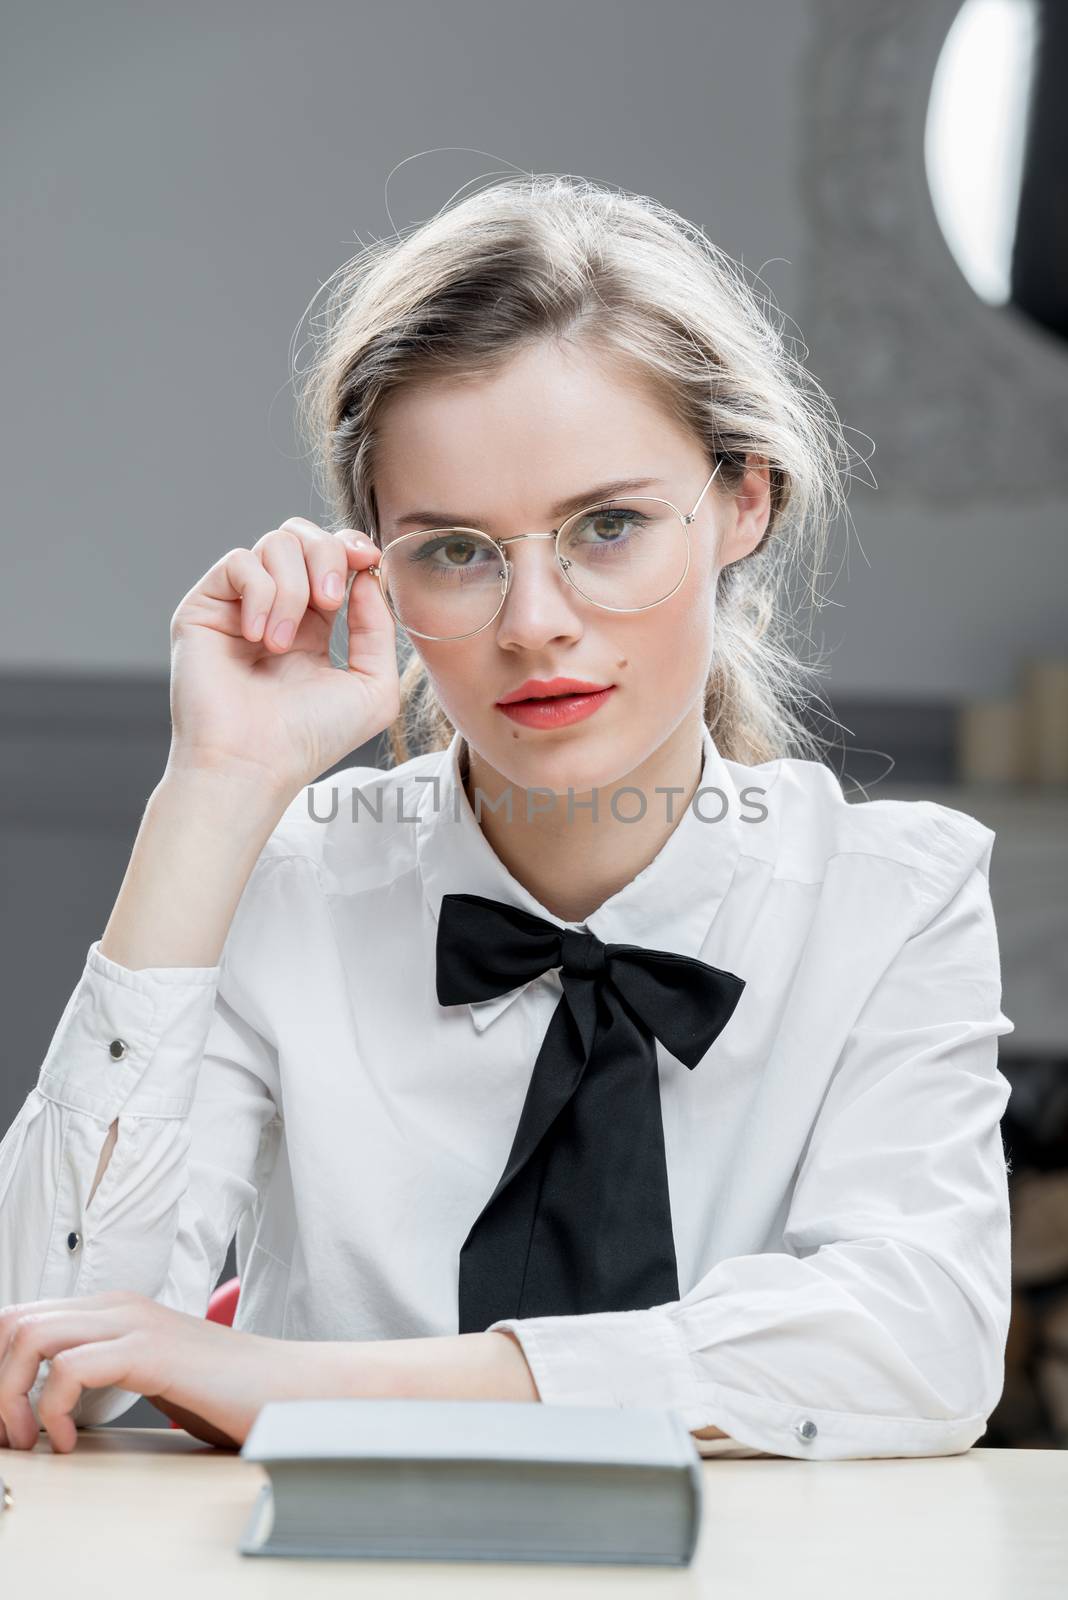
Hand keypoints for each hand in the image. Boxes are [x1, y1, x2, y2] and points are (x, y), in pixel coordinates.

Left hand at [0, 1290, 302, 1452]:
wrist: (288, 1388)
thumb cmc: (224, 1390)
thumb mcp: (145, 1373)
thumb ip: (98, 1369)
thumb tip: (38, 1400)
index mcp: (111, 1307)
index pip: (20, 1317)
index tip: (7, 1422)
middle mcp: (116, 1305)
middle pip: (13, 1322)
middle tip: (12, 1434)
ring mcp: (134, 1323)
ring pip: (30, 1337)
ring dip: (12, 1396)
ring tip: (31, 1438)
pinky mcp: (151, 1351)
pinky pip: (69, 1369)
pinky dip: (52, 1411)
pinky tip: (69, 1440)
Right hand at [167, 516, 398, 794]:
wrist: (253, 763)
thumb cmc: (309, 738)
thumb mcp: (373, 686)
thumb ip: (379, 628)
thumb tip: (365, 576)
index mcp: (315, 626)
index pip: (333, 558)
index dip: (351, 547)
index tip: (367, 559)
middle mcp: (275, 609)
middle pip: (304, 536)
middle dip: (327, 556)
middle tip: (329, 601)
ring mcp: (239, 606)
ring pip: (275, 544)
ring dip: (292, 588)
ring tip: (282, 644)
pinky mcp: (205, 606)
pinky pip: (239, 562)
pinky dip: (259, 593)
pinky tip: (258, 637)